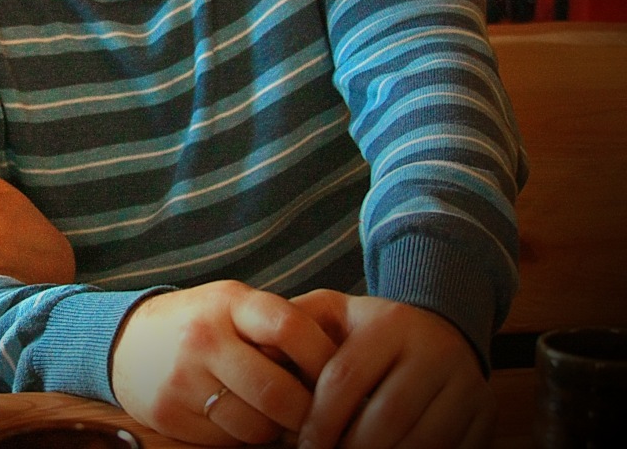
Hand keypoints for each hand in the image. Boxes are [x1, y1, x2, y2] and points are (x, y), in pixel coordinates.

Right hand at [110, 281, 337, 445]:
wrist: (126, 341)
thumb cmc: (200, 323)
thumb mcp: (233, 306)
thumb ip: (276, 326)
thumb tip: (339, 368)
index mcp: (228, 303)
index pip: (290, 327)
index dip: (324, 357)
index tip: (341, 375)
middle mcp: (203, 338)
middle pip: (278, 390)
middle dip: (307, 411)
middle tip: (318, 413)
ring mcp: (183, 378)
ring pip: (257, 425)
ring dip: (276, 429)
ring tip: (275, 415)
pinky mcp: (170, 414)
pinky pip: (228, 441)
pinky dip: (244, 437)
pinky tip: (239, 418)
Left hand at [291, 290, 494, 448]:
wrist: (441, 328)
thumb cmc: (371, 331)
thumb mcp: (336, 312)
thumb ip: (297, 322)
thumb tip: (261, 350)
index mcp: (389, 324)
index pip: (345, 379)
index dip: (320, 420)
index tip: (303, 445)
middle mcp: (433, 350)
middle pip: (385, 417)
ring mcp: (466, 383)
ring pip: (422, 441)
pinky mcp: (486, 414)